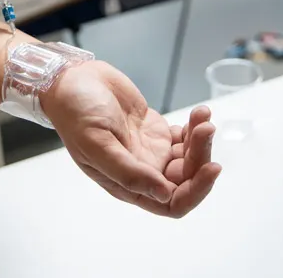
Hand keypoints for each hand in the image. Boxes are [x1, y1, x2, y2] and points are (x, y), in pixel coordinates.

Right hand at [41, 61, 221, 217]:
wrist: (71, 79)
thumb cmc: (76, 111)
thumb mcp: (96, 142)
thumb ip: (128, 172)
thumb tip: (163, 195)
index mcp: (126, 183)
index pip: (171, 203)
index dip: (195, 192)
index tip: (211, 168)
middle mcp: (141, 170)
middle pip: (186, 178)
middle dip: (201, 156)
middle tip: (204, 128)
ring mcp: (149, 149)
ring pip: (189, 157)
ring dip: (201, 139)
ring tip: (202, 115)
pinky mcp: (153, 129)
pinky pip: (183, 137)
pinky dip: (194, 127)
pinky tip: (198, 113)